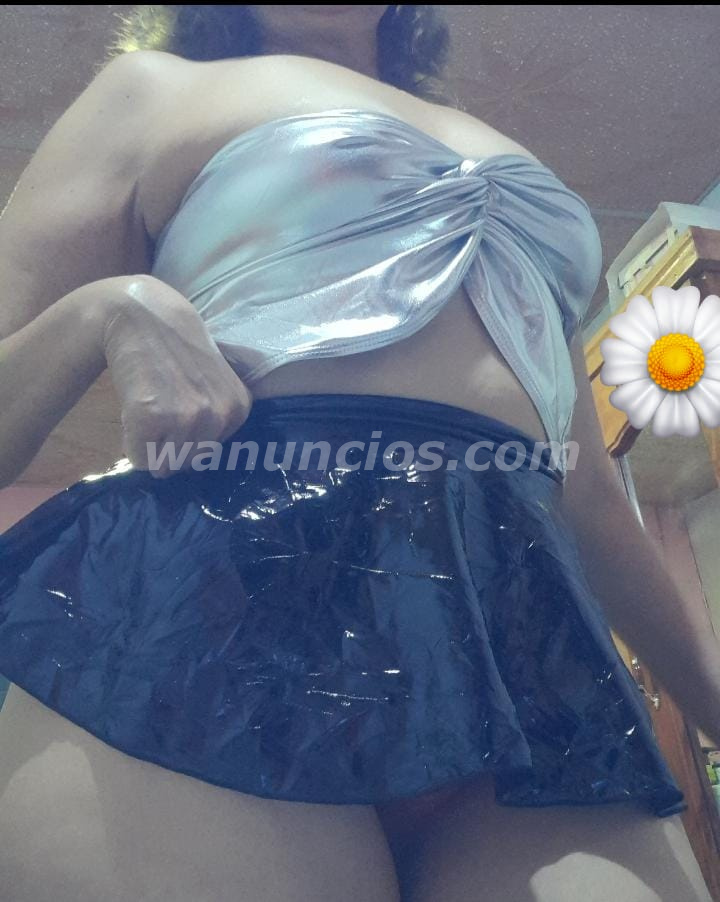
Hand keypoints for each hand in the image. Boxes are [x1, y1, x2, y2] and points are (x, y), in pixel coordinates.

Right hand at [102, 275, 251, 476]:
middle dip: (168, 444)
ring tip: (148, 405)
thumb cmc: (175, 348)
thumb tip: (195, 461)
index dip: (187, 435)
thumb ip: (215, 417)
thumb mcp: (215, 381)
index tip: (178, 404)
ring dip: (149, 443)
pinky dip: (130, 441)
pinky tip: (134, 408)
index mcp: (238, 409)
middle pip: (187, 462)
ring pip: (163, 464)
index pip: (209, 453)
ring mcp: (186, 416)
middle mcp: (218, 415)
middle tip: (158, 407)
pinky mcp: (152, 416)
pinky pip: (139, 457)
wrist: (141, 315)